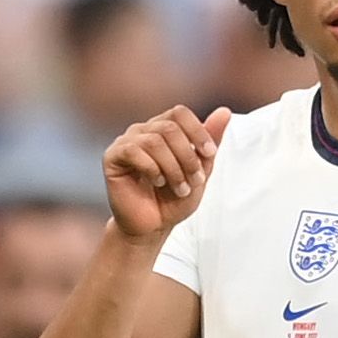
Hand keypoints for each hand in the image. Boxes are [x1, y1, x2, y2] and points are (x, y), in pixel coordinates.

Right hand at [101, 105, 232, 244]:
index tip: (210, 155)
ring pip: (154, 141)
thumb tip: (225, 111)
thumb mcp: (201, 170)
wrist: (152, 226)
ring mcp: (125, 142)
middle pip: (169, 128)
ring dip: (173, 167)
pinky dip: (152, 169)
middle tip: (194, 180)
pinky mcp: (112, 157)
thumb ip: (211, 141)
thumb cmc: (174, 199)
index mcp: (163, 129)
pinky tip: (157, 182)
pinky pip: (133, 151)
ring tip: (179, 188)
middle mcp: (143, 131)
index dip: (197, 131)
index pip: (179, 113)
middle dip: (187, 157)